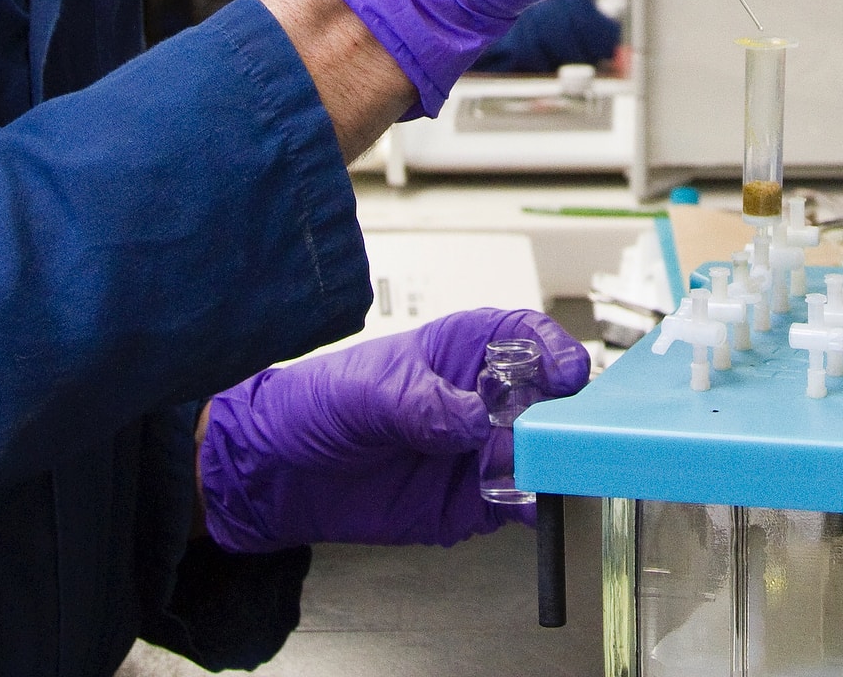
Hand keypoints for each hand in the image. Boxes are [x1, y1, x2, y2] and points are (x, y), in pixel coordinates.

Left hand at [198, 308, 590, 551]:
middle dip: (560, 415)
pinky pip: (519, 502)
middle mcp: (482, 398)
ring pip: (540, 454)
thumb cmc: (315, 404)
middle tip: (552, 435)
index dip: (553, 349)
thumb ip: (422, 404)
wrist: (278, 473)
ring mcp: (481, 450)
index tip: (564, 373)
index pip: (526, 336)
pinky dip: (531, 505)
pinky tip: (525, 504)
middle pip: (547, 399)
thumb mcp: (365, 392)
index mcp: (462, 349)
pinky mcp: (473, 500)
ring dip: (548, 464)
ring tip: (537, 473)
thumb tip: (473, 421)